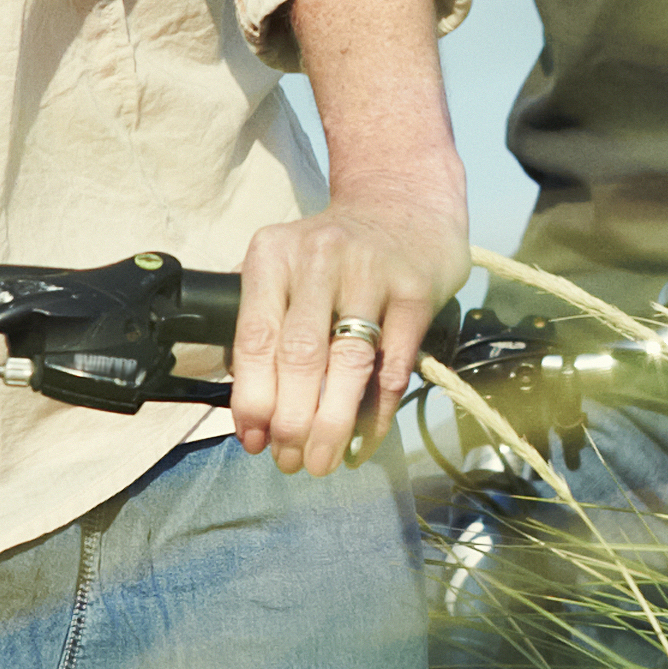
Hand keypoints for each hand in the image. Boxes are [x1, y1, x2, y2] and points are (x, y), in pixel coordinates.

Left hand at [230, 190, 459, 475]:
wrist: (405, 206)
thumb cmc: (335, 256)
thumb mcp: (287, 271)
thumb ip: (265, 329)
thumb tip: (253, 420)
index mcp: (273, 255)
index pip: (254, 339)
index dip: (252, 399)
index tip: (254, 441)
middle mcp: (319, 258)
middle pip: (300, 357)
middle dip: (292, 422)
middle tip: (291, 462)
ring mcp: (371, 272)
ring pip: (347, 365)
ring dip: (333, 424)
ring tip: (324, 461)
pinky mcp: (415, 290)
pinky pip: (394, 365)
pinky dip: (378, 412)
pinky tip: (366, 439)